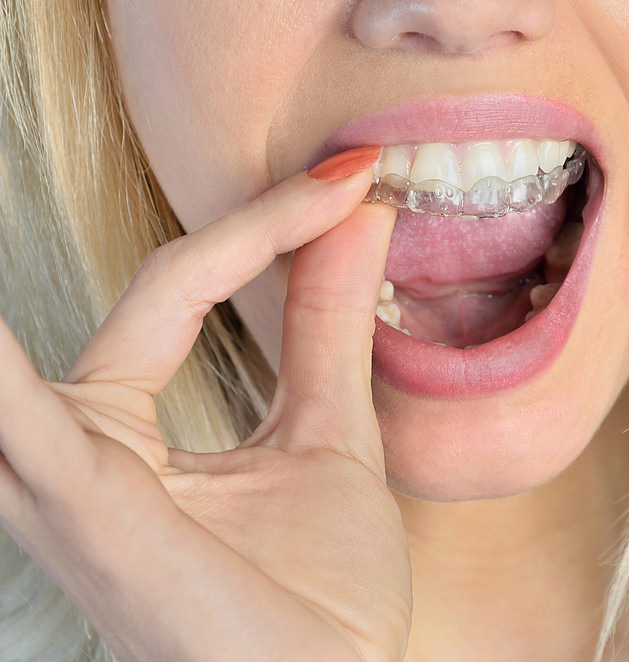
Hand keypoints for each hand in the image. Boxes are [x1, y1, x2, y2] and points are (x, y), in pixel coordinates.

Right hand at [0, 162, 409, 661]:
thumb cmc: (318, 599)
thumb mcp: (326, 433)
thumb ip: (325, 323)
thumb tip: (358, 212)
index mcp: (125, 434)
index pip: (190, 282)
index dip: (274, 223)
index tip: (359, 177)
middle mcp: (79, 450)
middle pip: (153, 292)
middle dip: (239, 230)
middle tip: (348, 168)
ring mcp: (70, 481)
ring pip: (45, 349)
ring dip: (41, 296)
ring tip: (122, 194)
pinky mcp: (84, 509)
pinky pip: (20, 420)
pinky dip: (0, 376)